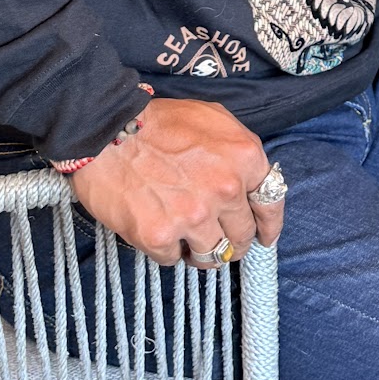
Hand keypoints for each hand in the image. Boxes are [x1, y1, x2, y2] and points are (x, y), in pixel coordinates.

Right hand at [69, 98, 283, 267]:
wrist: (107, 130)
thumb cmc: (159, 121)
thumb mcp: (215, 119)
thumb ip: (239, 151)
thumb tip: (250, 181)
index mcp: (245, 159)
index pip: (271, 204)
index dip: (269, 225)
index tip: (264, 236)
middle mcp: (225, 190)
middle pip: (242, 235)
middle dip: (233, 240)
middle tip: (218, 237)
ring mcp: (194, 216)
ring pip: (212, 254)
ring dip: (202, 251)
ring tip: (187, 239)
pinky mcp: (160, 236)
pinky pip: (174, 259)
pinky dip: (168, 251)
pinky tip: (159, 231)